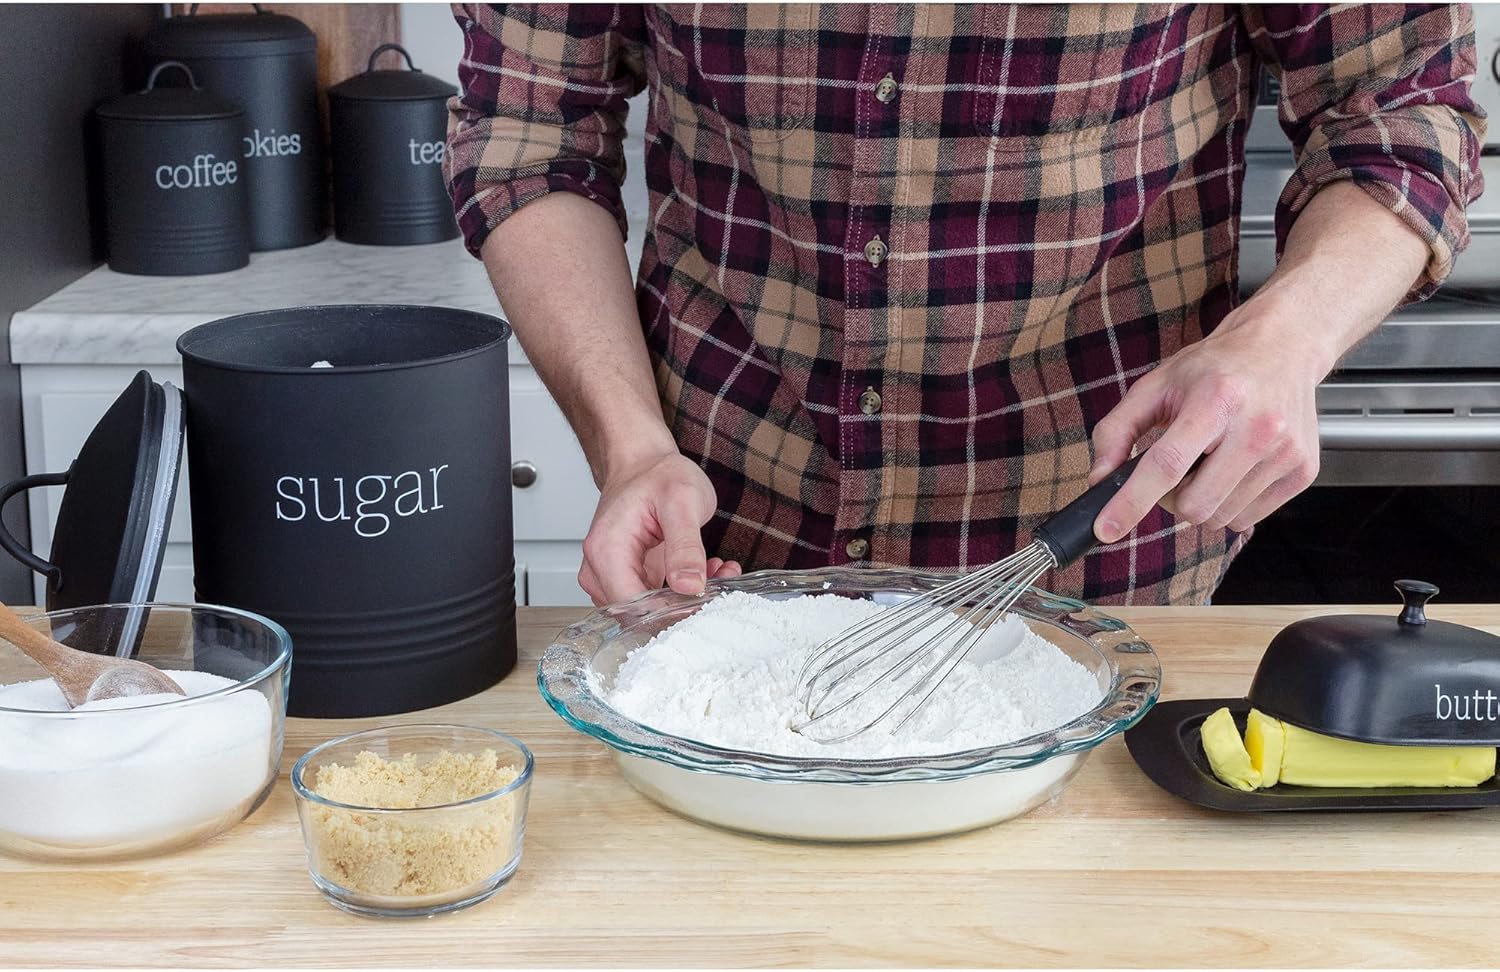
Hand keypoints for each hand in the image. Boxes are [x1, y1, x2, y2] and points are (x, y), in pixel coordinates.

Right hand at [578, 448, 741, 605]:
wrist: (645, 462)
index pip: (632, 605)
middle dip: (683, 605)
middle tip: (719, 584)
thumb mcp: (682, 502)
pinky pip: (654, 598)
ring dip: (687, 598)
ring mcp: (611, 575)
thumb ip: (685, 547)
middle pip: (638, 613)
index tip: (705, 601)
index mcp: (607, 551)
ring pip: (649, 609)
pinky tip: (706, 570)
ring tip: (716, 572)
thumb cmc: (657, 474)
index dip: (670, 611)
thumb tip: (689, 586)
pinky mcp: (627, 576)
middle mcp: (601, 568)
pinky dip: (683, 590)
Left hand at [1088, 310, 1324, 542]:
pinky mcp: (1302, 471)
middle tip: (1174, 470)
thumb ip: (1117, 430)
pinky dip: (1229, 504)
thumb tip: (1099, 479)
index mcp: (1216, 399)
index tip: (1106, 528)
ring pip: (1220, 518)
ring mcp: (1286, 452)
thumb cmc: (1217, 368)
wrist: (1283, 348)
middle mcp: (1258, 426)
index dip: (1131, 501)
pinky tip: (1234, 469)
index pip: (1167, 464)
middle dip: (1170, 498)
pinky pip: (1247, 519)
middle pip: (1193, 504)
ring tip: (1209, 461)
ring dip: (1202, 501)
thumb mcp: (1156, 385)